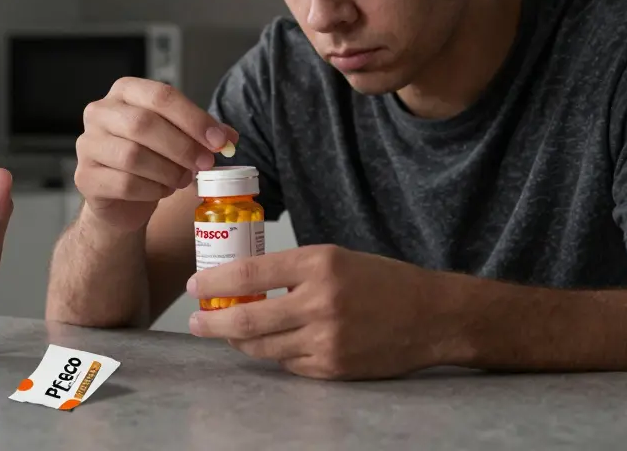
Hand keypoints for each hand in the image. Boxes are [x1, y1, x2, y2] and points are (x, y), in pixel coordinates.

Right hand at [74, 77, 236, 232]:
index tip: (219, 140)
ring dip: (168, 171)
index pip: (161, 95)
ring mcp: (88, 144)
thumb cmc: (151, 159)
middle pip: (144, 124)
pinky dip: (152, 190)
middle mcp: (100, 112)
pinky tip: (162, 191)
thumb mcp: (179, 138)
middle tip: (205, 164)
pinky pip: (124, 183)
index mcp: (125, 91)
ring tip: (183, 179)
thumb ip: (203, 133)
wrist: (122, 198)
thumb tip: (230, 136)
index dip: (194, 118)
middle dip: (183, 147)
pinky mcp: (85, 176)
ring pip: (133, 156)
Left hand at [186, 245, 444, 379]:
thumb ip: (293, 270)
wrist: (431, 317)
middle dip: (212, 323)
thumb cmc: (383, 281)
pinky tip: (276, 344)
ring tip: (230, 332)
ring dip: (240, 341)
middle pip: (247, 320)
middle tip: (195, 321)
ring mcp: (326, 340)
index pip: (250, 274)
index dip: (215, 281)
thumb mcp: (338, 259)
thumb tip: (243, 284)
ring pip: (263, 347)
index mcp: (320, 264)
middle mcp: (321, 302)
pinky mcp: (332, 368)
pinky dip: (277, 354)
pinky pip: (288, 364)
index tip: (195, 286)